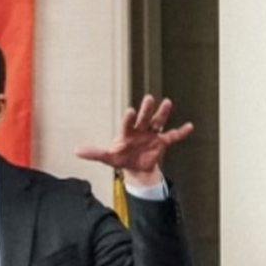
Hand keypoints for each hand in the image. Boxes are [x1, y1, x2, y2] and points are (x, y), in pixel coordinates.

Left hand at [75, 95, 193, 186]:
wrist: (135, 168)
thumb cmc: (120, 158)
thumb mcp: (107, 158)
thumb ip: (94, 153)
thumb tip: (76, 151)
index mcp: (126, 132)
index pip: (127, 123)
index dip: (128, 118)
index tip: (129, 111)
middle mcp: (140, 130)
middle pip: (144, 117)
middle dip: (146, 109)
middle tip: (149, 98)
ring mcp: (151, 134)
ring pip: (158, 122)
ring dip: (162, 114)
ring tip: (167, 102)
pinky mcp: (161, 142)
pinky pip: (172, 136)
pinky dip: (181, 132)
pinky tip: (189, 126)